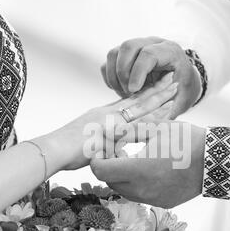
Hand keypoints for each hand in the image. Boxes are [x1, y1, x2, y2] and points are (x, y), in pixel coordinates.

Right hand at [44, 73, 178, 170]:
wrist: (53, 150)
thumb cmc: (65, 149)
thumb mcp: (88, 140)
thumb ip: (104, 141)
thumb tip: (116, 150)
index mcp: (104, 113)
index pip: (129, 101)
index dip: (145, 93)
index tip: (159, 86)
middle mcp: (109, 113)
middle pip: (138, 100)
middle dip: (157, 90)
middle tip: (174, 79)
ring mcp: (110, 121)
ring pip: (141, 109)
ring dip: (160, 100)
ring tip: (176, 90)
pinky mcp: (110, 133)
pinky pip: (137, 127)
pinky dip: (153, 122)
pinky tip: (168, 117)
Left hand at [90, 120, 205, 207]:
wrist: (215, 161)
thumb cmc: (186, 140)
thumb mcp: (156, 129)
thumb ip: (128, 132)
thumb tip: (108, 131)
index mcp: (138, 169)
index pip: (100, 170)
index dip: (96, 159)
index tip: (102, 150)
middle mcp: (142, 189)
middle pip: (110, 181)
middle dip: (108, 167)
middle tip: (116, 151)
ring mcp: (152, 199)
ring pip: (123, 190)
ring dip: (121, 177)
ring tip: (131, 160)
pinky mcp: (162, 203)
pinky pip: (140, 195)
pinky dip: (136, 184)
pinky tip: (147, 170)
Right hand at [101, 37, 201, 118]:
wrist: (181, 82)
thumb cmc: (182, 93)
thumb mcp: (180, 101)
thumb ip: (171, 110)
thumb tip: (159, 125)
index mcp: (170, 52)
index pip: (149, 54)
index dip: (138, 72)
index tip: (133, 91)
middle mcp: (152, 43)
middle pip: (128, 47)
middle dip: (124, 74)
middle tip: (129, 94)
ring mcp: (136, 47)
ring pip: (114, 53)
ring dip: (115, 77)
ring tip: (125, 95)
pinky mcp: (124, 55)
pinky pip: (108, 62)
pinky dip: (110, 77)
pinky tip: (121, 90)